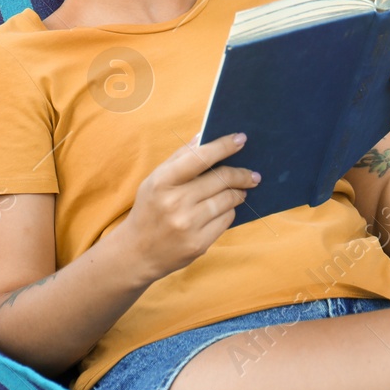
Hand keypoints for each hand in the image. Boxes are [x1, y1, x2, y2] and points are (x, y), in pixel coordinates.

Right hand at [117, 132, 260, 281]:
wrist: (137, 253)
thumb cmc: (149, 209)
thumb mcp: (155, 180)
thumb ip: (179, 157)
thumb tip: (204, 136)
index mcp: (162, 181)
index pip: (200, 157)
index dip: (224, 146)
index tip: (241, 139)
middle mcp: (175, 202)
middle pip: (221, 179)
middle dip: (241, 174)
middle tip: (252, 174)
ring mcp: (187, 224)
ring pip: (227, 200)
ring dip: (238, 193)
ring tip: (241, 191)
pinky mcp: (198, 244)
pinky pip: (226, 220)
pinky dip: (229, 212)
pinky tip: (226, 209)